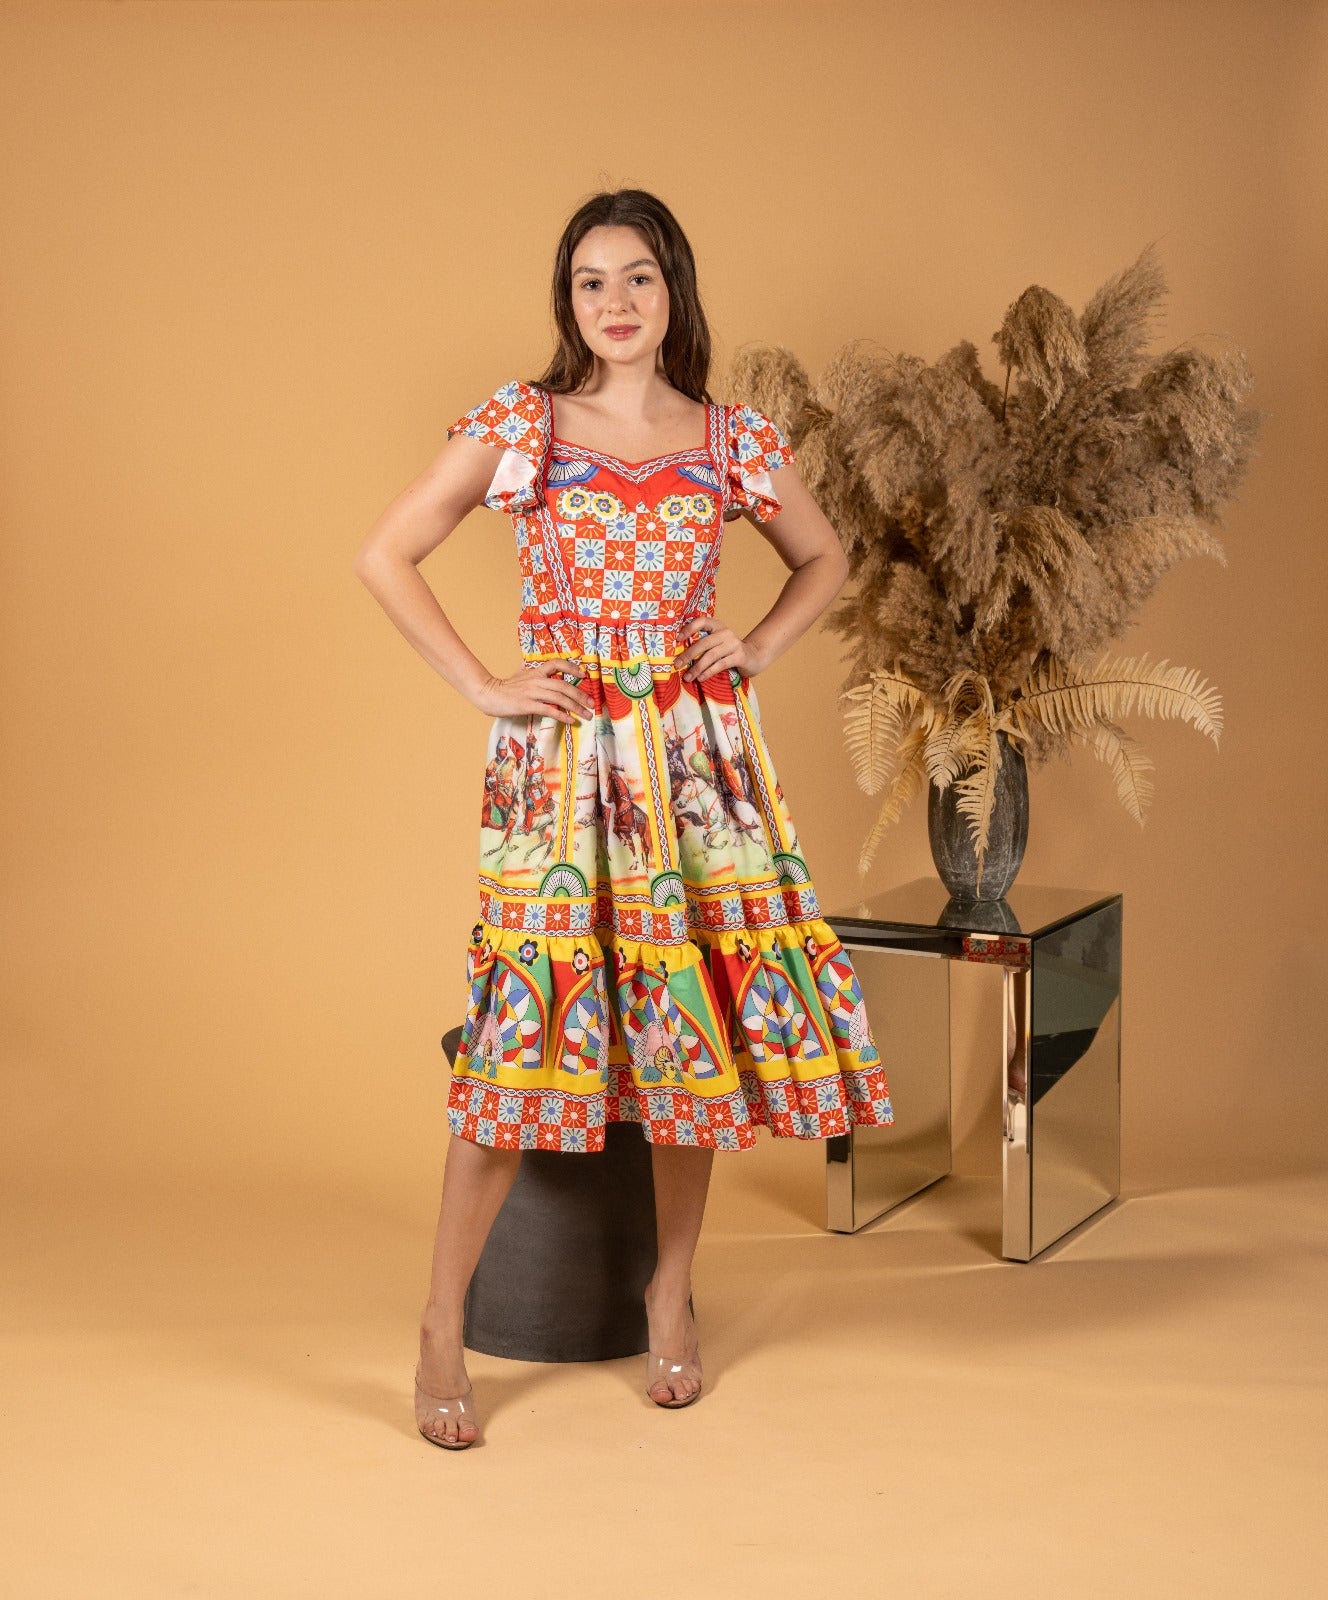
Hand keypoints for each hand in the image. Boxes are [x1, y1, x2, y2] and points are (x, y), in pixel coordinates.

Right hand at [471, 660, 595, 723]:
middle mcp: (536, 680)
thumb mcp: (519, 675)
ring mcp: (532, 692)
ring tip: (586, 715)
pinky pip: (549, 710)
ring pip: (559, 698)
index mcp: (535, 671)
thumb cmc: (505, 687)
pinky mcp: (527, 705)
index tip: (584, 675)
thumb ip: (529, 671)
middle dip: (580, 695)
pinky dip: (562, 715)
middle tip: (591, 704)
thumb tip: (533, 667)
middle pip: (563, 685)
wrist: (488, 694)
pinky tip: (570, 720)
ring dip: (575, 707)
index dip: (572, 667)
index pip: (556, 663)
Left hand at [676, 616, 762, 681]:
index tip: (678, 639)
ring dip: (697, 667)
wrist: (754, 657)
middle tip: (677, 664)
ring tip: (687, 677)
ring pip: (711, 655)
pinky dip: (709, 672)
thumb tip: (679, 656)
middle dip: (688, 654)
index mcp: (717, 626)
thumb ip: (702, 645)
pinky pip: (721, 664)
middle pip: (704, 643)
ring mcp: (734, 644)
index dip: (689, 628)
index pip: (702, 621)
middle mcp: (725, 632)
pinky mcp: (739, 656)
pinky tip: (701, 678)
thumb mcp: (716, 644)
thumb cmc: (728, 652)